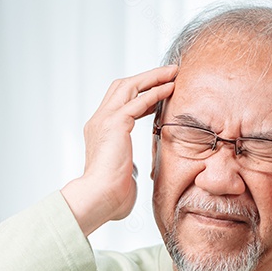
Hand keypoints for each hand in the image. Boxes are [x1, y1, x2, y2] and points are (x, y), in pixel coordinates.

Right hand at [61, 65, 176, 234]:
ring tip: (173, 72)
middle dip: (146, 77)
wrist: (98, 198)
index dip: (138, 93)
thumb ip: (129, 169)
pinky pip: (139, 100)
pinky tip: (170, 88)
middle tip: (169, 73)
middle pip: (122, 86)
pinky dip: (156, 92)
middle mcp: (99, 121)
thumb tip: (135, 175)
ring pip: (130, 86)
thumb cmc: (110, 196)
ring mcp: (105, 120)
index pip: (117, 102)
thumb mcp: (122, 175)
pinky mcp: (115, 123)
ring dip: (153, 77)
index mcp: (99, 132)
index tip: (158, 93)